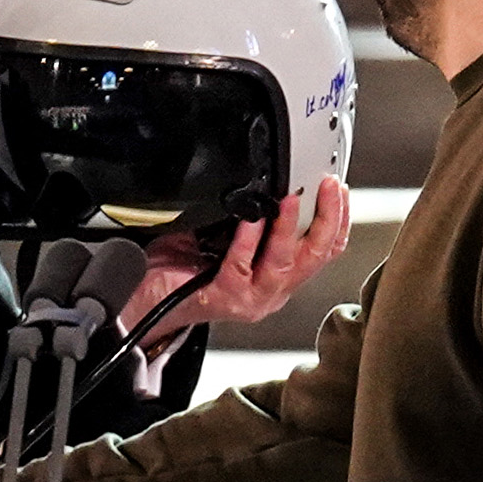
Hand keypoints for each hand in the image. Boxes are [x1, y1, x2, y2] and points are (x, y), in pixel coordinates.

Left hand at [120, 175, 351, 337]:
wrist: (142, 301)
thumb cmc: (181, 268)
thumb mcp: (225, 237)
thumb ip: (249, 218)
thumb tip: (263, 180)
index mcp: (277, 278)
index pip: (323, 252)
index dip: (339, 221)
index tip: (340, 190)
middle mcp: (270, 292)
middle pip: (315, 258)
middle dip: (328, 219)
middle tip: (328, 187)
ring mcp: (250, 299)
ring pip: (285, 265)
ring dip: (291, 228)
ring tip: (292, 199)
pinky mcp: (224, 299)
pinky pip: (241, 267)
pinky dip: (249, 240)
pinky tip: (251, 219)